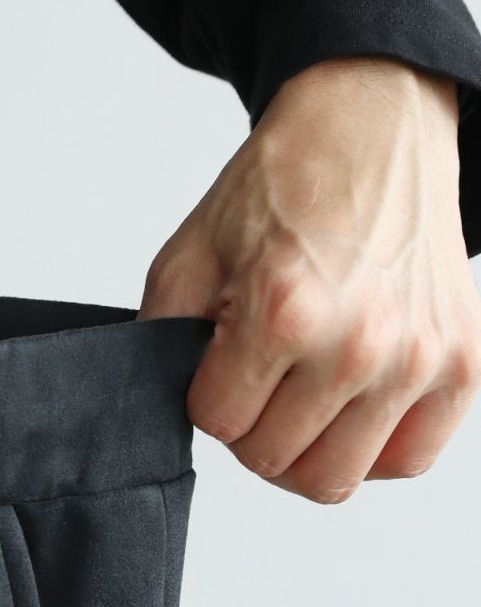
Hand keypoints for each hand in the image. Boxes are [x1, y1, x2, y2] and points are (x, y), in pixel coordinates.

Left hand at [138, 55, 480, 502]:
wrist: (372, 127)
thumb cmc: (287, 185)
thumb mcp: (190, 253)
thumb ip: (162, 337)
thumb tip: (157, 402)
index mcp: (284, 312)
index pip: (218, 424)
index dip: (208, 396)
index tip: (222, 359)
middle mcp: (359, 343)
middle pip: (274, 462)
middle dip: (251, 428)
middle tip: (259, 379)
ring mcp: (417, 359)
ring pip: (336, 479)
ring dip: (305, 447)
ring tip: (300, 397)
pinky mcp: (463, 365)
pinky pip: (408, 460)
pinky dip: (371, 449)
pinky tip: (349, 407)